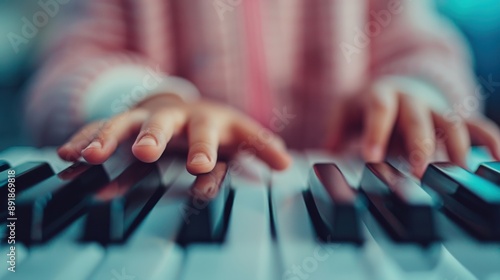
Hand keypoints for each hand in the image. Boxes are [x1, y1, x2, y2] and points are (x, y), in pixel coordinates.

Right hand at [58, 94, 291, 173]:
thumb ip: (259, 146)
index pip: (207, 133)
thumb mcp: (239, 133)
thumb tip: (286, 162)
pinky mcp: (123, 123)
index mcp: (205, 120)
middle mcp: (173, 116)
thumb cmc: (215, 125)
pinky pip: (99, 131)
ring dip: (108, 139)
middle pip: (162, 124)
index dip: (204, 148)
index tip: (199, 166)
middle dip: (154, 136)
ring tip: (89, 157)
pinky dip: (84, 141)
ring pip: (123, 125)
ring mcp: (145, 118)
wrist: (186, 105)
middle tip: (147, 151)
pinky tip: (66, 155)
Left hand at [325, 79, 499, 176]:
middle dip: (419, 144)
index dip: (376, 131)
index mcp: (382, 94)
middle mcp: (412, 98)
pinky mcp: (456, 118)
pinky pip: (478, 127)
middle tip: (418, 173)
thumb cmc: (370, 103)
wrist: (402, 83)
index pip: (379, 109)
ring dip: (455, 147)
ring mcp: (436, 107)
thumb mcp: (346, 110)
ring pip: (450, 123)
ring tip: (456, 174)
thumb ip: (335, 132)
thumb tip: (322, 161)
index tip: (371, 157)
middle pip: (417, 118)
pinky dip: (491, 142)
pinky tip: (498, 161)